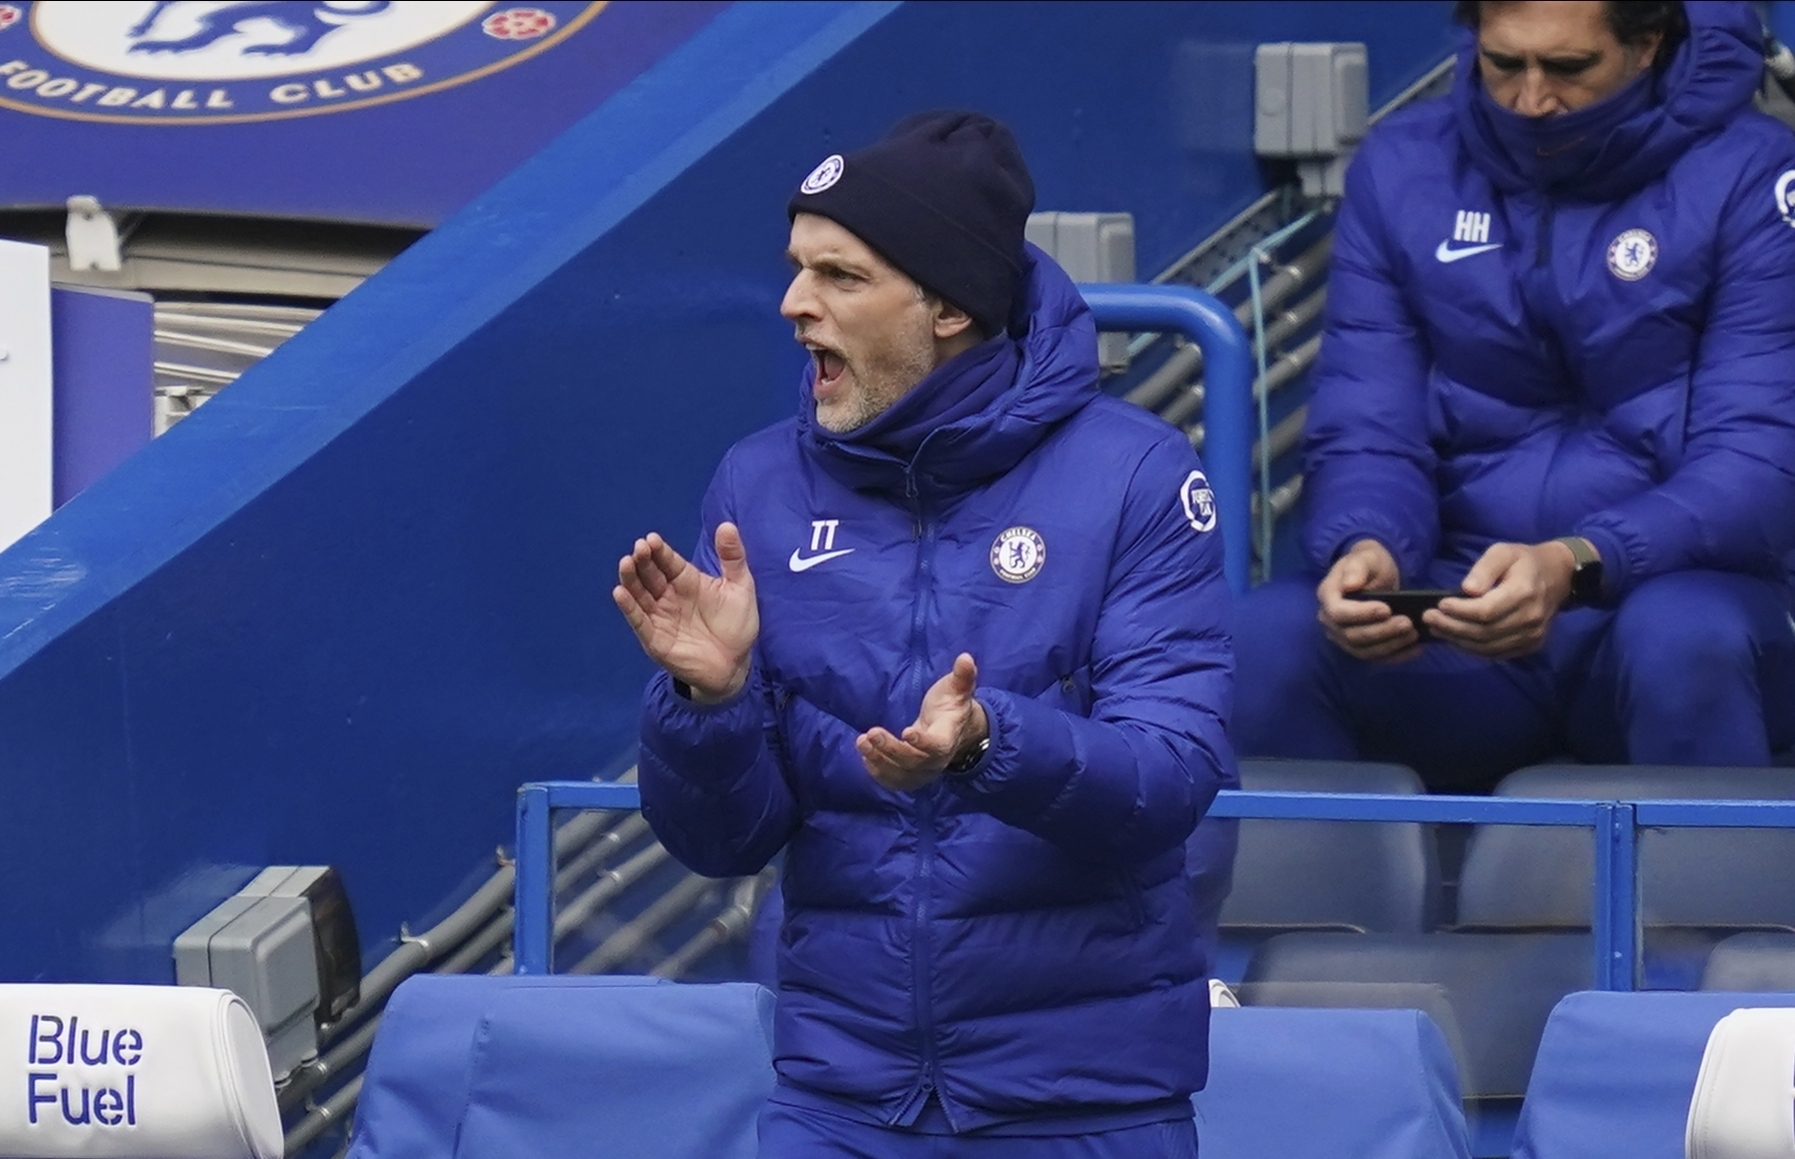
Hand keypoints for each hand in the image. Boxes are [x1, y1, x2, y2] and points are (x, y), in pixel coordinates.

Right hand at [613, 523, 758, 701]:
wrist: (736, 665)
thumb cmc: (736, 625)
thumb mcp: (740, 587)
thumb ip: (733, 557)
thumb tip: (727, 525)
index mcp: (687, 580)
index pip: (668, 561)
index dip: (659, 550)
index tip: (652, 539)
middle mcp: (669, 596)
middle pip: (650, 574)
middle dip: (643, 560)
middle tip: (639, 548)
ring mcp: (660, 616)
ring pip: (639, 594)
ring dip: (631, 579)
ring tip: (626, 563)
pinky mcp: (654, 638)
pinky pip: (639, 621)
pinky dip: (629, 607)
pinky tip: (620, 592)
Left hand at [856, 653, 988, 792]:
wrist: (953, 731)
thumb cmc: (951, 706)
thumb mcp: (957, 689)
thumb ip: (962, 676)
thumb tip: (966, 657)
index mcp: (947, 738)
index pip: (937, 746)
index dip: (922, 742)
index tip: (906, 731)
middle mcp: (937, 760)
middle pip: (914, 762)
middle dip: (892, 750)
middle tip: (872, 733)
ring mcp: (923, 771)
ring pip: (901, 774)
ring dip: (879, 760)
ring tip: (862, 742)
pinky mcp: (909, 776)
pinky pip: (893, 781)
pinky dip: (878, 771)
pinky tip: (865, 755)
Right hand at [1316, 539, 1418, 662]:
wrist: (1374, 574)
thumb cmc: (1368, 563)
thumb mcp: (1365, 557)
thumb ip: (1356, 568)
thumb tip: (1350, 585)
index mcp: (1328, 596)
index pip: (1338, 613)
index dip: (1361, 614)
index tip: (1387, 609)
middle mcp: (1330, 621)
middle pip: (1351, 635)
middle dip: (1381, 631)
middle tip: (1407, 623)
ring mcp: (1342, 637)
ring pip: (1363, 651)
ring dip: (1389, 645)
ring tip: (1413, 634)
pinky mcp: (1358, 647)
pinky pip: (1375, 657)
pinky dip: (1396, 656)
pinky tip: (1415, 648)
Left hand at [1425, 540, 1576, 658]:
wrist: (1559, 576)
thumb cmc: (1524, 561)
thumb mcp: (1503, 552)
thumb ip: (1485, 568)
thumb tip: (1467, 589)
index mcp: (1524, 592)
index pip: (1486, 611)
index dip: (1460, 611)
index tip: (1439, 605)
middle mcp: (1530, 618)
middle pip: (1484, 632)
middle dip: (1452, 627)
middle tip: (1428, 619)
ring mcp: (1533, 635)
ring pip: (1489, 647)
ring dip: (1459, 641)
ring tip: (1437, 629)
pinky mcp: (1531, 645)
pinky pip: (1497, 653)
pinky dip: (1473, 649)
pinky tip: (1456, 639)